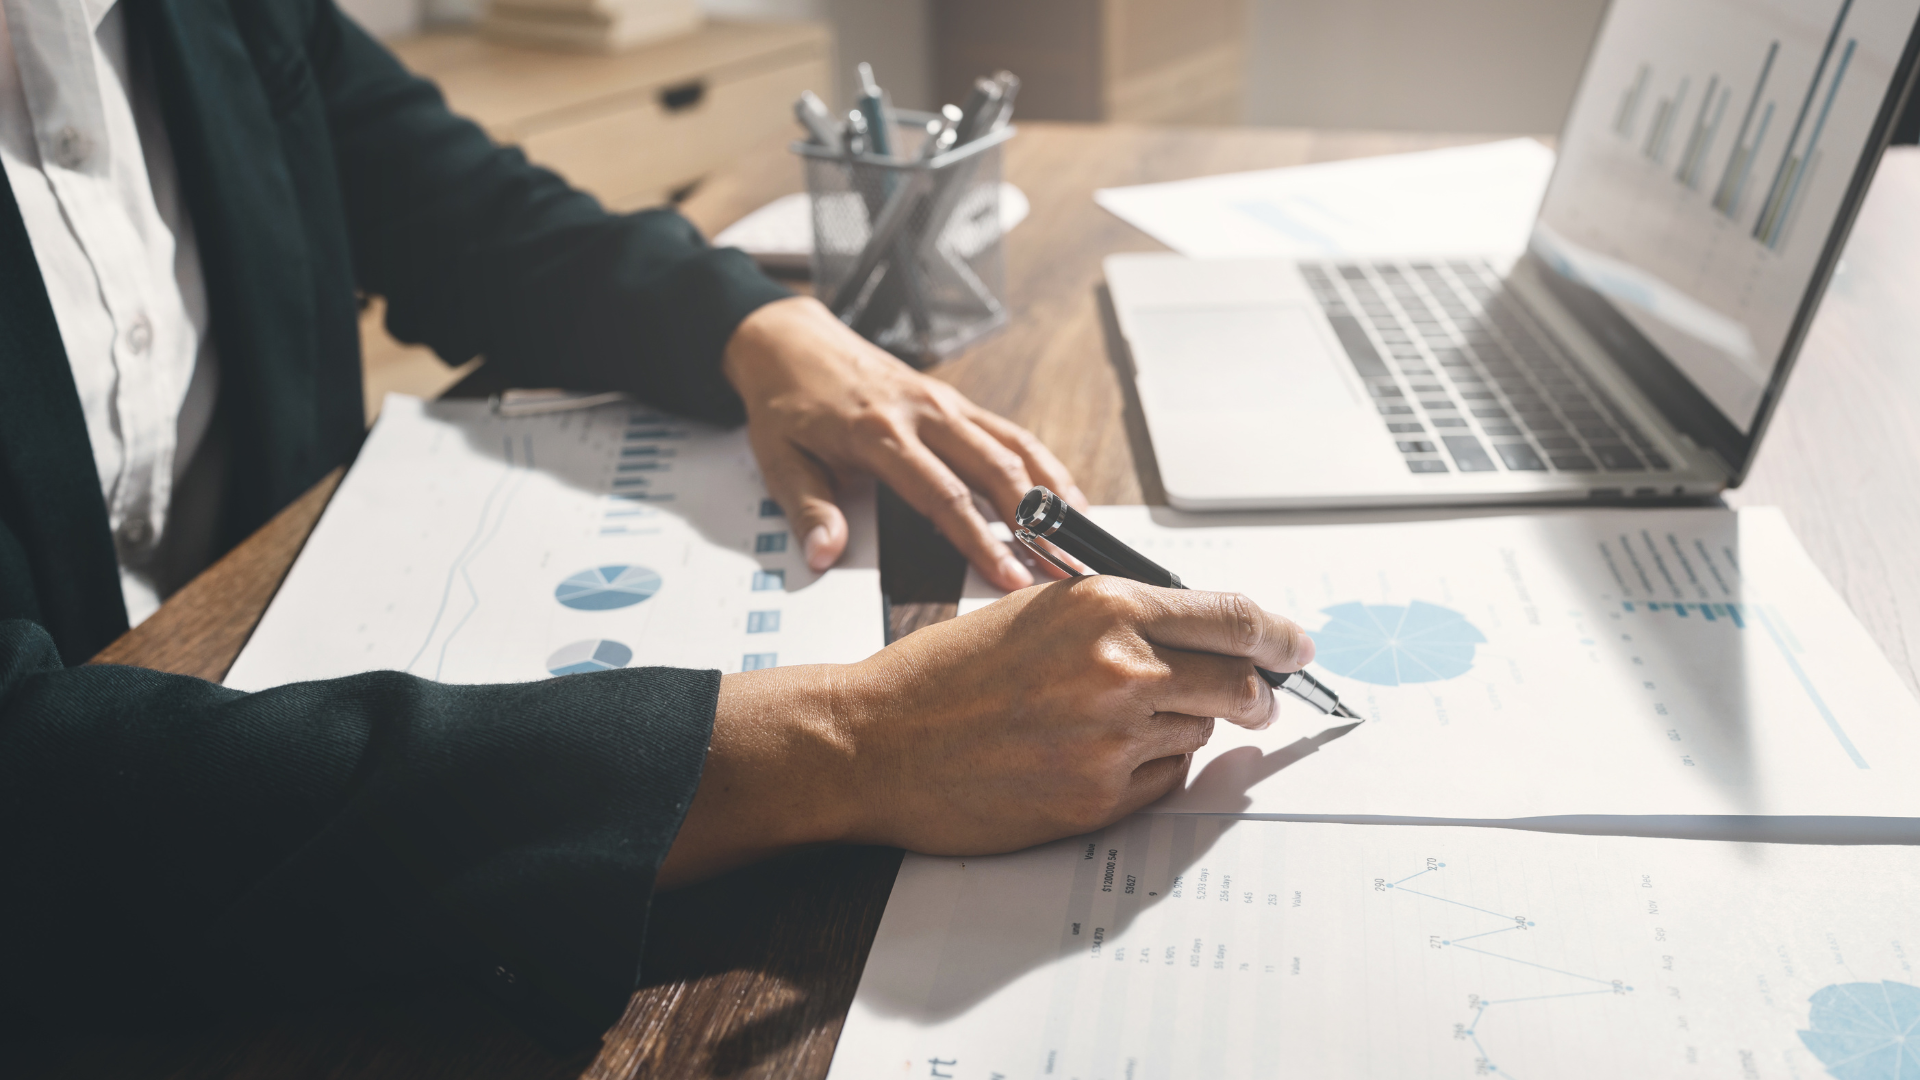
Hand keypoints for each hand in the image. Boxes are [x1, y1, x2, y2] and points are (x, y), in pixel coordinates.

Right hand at [658, 578, 1315, 885]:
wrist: (875, 742)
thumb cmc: (943, 674)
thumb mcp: (1035, 610)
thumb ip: (1118, 616)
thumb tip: (1195, 630)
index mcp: (1105, 608)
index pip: (1235, 617)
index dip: (1279, 635)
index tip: (1295, 645)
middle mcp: (1120, 669)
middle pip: (1242, 684)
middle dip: (1257, 693)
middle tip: (1257, 697)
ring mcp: (1112, 740)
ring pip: (1199, 732)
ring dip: (1180, 726)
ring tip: (1111, 722)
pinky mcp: (1098, 800)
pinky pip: (1163, 780)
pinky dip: (1148, 768)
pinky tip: (1091, 757)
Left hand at [722, 296, 1087, 590]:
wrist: (792, 342)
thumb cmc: (787, 403)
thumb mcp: (778, 458)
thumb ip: (808, 509)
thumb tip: (824, 555)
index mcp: (879, 433)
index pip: (944, 496)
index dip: (982, 541)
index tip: (1009, 578)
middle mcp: (923, 413)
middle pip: (995, 471)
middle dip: (1035, 525)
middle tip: (1064, 569)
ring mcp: (945, 403)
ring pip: (1014, 448)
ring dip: (1052, 494)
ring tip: (1082, 538)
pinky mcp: (955, 401)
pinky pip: (1009, 432)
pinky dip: (1043, 465)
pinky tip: (1066, 498)